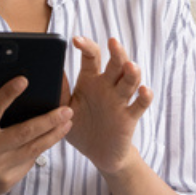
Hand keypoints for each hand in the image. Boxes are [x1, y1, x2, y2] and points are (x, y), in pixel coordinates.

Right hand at [0, 77, 73, 194]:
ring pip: (33, 149)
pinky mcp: (6, 182)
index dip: (9, 93)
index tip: (24, 80)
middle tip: (67, 109)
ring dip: (54, 135)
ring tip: (67, 123)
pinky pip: (28, 163)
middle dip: (49, 120)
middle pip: (25, 131)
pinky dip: (39, 150)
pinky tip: (49, 139)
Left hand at [64, 36, 153, 175]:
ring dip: (132, 72)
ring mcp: (120, 100)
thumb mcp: (65, 109)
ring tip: (129, 66)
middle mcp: (107, 86)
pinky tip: (144, 91)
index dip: (86, 46)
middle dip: (116, 52)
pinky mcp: (129, 117)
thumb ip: (60, 91)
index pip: (92, 57)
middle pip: (116, 64)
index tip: (76, 40)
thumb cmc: (80, 127)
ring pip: (130, 80)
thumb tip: (51, 71)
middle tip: (112, 42)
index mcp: (90, 81)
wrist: (98, 154)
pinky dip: (144, 97)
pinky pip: (140, 104)